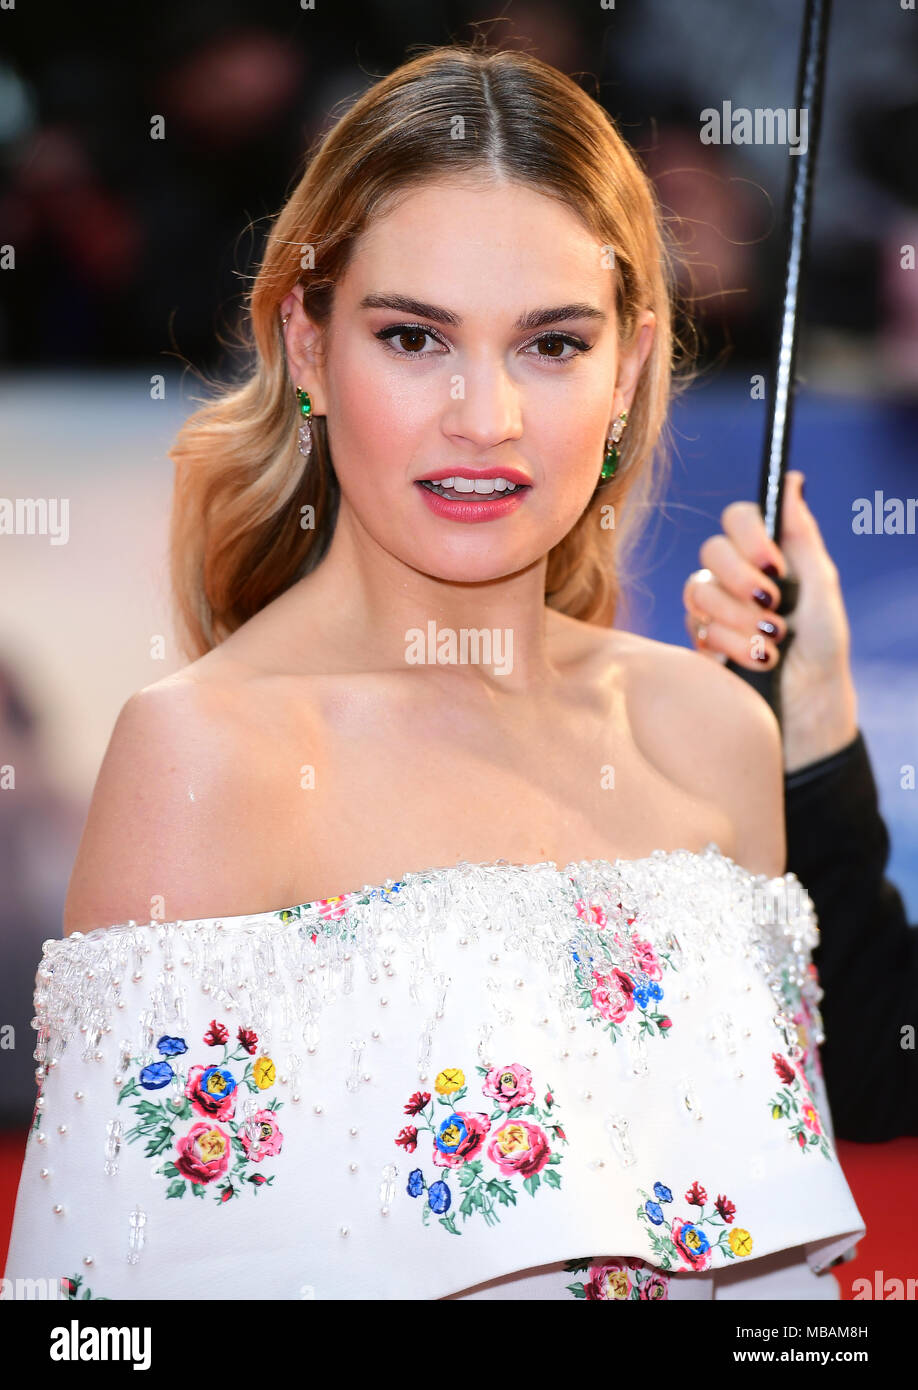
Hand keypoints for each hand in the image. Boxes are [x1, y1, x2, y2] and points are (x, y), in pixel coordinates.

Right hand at [683, 471, 857, 772]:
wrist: (807, 700)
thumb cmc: (821, 642)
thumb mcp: (821, 585)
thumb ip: (801, 534)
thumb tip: (792, 479)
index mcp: (765, 553)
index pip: (737, 518)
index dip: (748, 536)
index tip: (773, 564)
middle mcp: (733, 573)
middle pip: (711, 551)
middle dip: (741, 582)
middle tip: (772, 608)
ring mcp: (711, 607)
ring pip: (698, 592)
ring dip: (739, 621)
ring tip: (773, 643)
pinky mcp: (698, 639)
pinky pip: (697, 630)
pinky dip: (731, 646)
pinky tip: (758, 660)